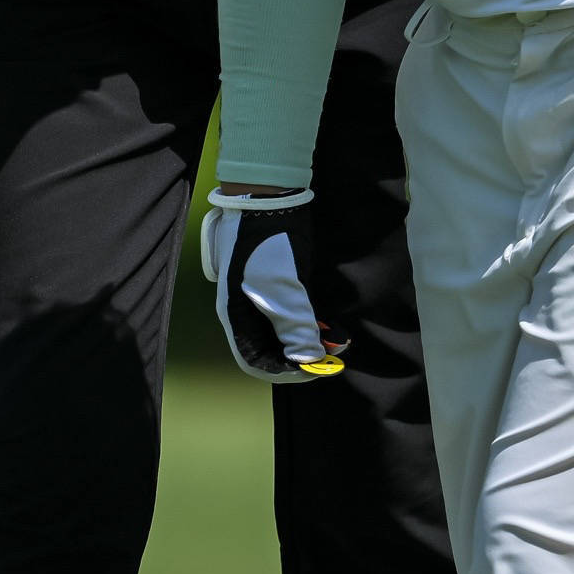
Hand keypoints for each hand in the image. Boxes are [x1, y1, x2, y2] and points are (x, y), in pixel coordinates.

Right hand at [200, 191, 349, 382]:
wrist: (268, 201)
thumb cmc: (270, 245)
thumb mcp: (284, 288)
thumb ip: (295, 326)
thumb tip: (308, 360)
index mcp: (236, 317)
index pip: (256, 362)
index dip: (286, 372)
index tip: (318, 369)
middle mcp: (245, 314)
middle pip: (271, 351)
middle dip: (302, 358)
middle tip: (334, 356)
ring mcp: (259, 300)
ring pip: (283, 336)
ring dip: (310, 343)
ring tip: (337, 340)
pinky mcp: (275, 288)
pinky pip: (290, 319)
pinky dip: (309, 326)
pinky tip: (328, 326)